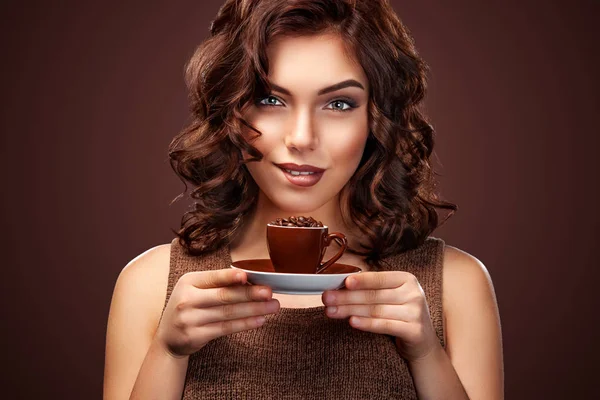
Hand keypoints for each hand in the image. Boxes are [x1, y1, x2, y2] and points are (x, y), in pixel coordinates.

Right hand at [154, 269, 278, 357]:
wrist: (168, 338)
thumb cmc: (189, 308)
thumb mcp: (195, 290)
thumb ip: (217, 284)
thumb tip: (250, 279)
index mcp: (188, 281)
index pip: (213, 277)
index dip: (230, 276)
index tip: (247, 276)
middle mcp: (187, 299)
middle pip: (224, 295)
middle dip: (250, 293)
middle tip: (269, 292)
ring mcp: (190, 319)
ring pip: (228, 313)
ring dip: (254, 309)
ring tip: (272, 306)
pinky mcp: (196, 336)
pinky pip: (225, 328)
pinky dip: (245, 324)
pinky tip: (260, 320)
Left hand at [322, 271, 440, 361]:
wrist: (422, 342)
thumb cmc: (399, 314)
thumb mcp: (390, 297)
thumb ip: (371, 289)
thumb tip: (340, 286)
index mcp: (406, 279)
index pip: (378, 278)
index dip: (360, 280)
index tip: (342, 282)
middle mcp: (414, 293)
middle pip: (373, 295)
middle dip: (347, 297)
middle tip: (326, 298)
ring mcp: (416, 312)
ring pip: (376, 310)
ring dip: (350, 310)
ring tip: (331, 311)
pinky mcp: (415, 331)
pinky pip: (385, 325)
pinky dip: (367, 324)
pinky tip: (352, 322)